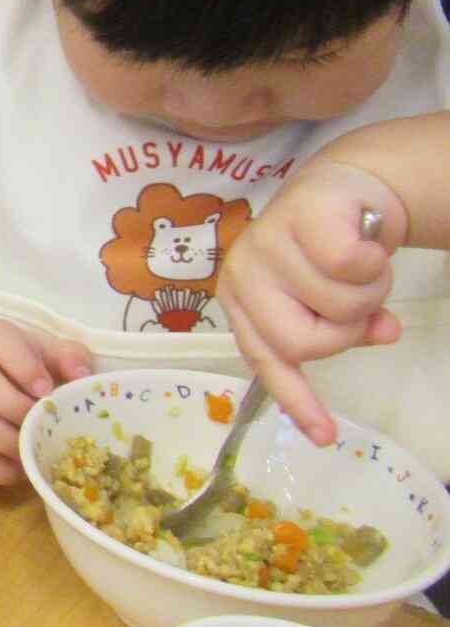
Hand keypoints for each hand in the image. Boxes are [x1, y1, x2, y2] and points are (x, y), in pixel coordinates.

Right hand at [0, 319, 92, 484]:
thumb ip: (70, 357)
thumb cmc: (22, 367)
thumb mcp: (47, 354)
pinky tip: (19, 465)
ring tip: (33, 447)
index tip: (45, 389)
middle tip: (41, 423)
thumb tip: (82, 376)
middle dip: (14, 407)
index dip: (23, 365)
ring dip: (5, 440)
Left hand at [216, 160, 403, 445]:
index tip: (326, 437)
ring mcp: (265, 243)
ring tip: (362, 267)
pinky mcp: (298, 215)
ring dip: (369, 292)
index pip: (265, 361)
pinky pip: (351, 266)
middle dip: (347, 330)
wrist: (344, 189)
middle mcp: (241, 275)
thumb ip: (342, 329)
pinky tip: (368, 242)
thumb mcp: (326, 300)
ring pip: (338, 306)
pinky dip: (373, 261)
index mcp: (241, 303)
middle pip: (305, 343)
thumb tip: (384, 334)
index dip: (297, 400)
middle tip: (359, 303)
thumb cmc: (325, 253)